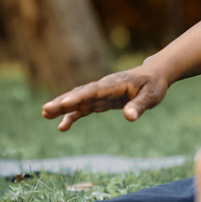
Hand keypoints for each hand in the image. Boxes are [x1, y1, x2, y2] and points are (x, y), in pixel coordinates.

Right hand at [41, 64, 170, 130]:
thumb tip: (129, 117)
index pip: (94, 91)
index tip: (64, 103)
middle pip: (81, 94)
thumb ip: (139, 106)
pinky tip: (62, 125)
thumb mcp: (151, 96)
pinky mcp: (102, 100)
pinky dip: (73, 115)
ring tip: (46, 114)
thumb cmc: (154, 85)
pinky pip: (84, 107)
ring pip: (79, 99)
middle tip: (46, 110)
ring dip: (63, 107)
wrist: (154, 76)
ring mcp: (101, 93)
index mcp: (115, 83)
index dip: (78, 97)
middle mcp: (104, 87)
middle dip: (63, 102)